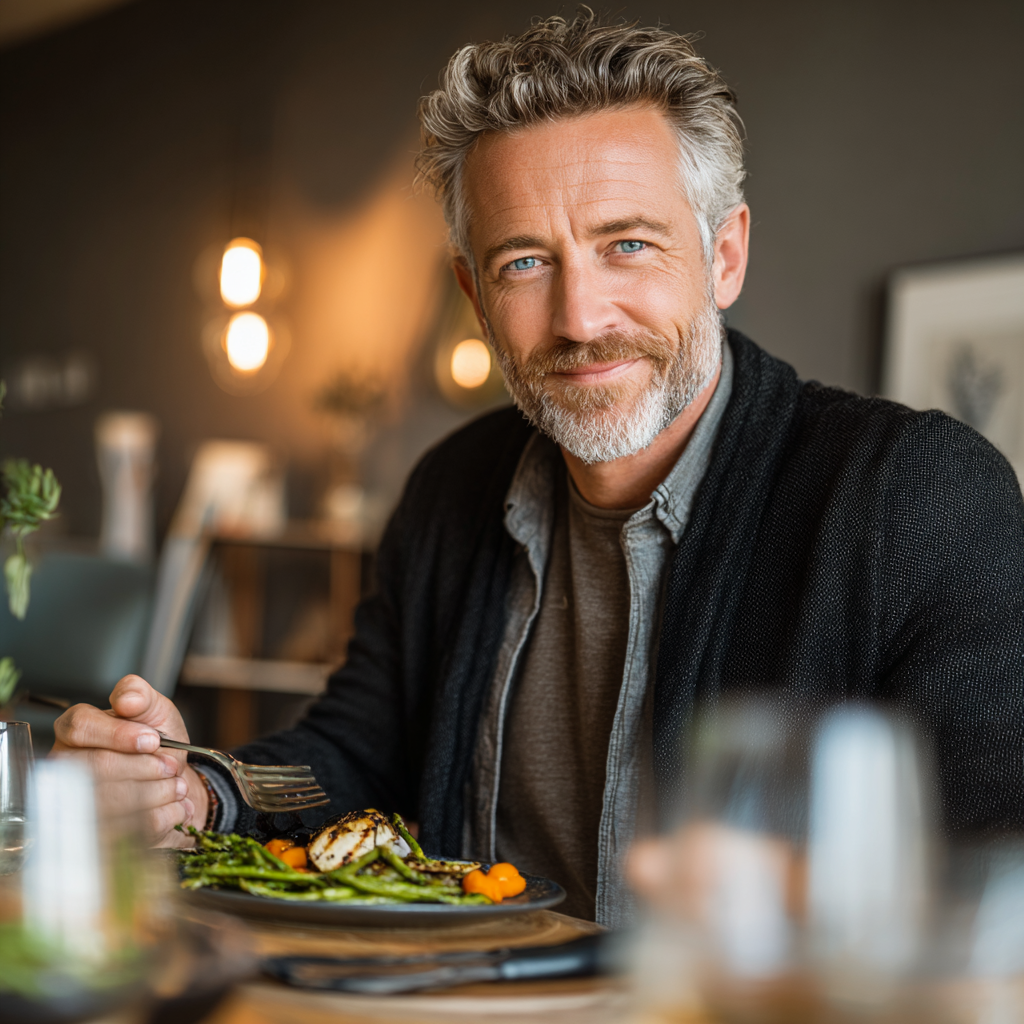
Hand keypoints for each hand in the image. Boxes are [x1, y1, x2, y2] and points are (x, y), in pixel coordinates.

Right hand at [52, 674, 209, 846]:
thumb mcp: (155, 710)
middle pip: (94, 768)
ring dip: (154, 794)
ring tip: (176, 787)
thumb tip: (127, 699)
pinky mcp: (93, 833)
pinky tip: (176, 807)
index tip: (152, 740)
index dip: (118, 735)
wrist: (172, 779)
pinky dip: (161, 817)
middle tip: (171, 766)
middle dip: (143, 768)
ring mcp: (72, 801)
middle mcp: (65, 765)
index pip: (80, 728)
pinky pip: (124, 831)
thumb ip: (140, 695)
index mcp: (75, 728)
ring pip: (107, 802)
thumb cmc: (156, 740)